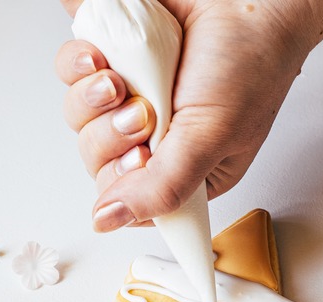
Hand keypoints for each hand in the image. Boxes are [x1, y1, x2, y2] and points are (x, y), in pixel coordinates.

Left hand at [56, 0, 315, 231]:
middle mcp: (153, 138)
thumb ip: (162, 187)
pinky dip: (80, 66)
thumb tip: (109, 221)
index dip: (122, 183)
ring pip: (78, 120)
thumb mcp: (211, 138)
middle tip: (143, 114)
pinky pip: (72, 74)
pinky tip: (102, 58)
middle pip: (97, 162)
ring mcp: (129, 99)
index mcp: (184, 171)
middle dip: (110, 138)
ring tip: (122, 81)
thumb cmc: (250, 63)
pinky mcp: (112, 62)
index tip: (140, 158)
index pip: (130, 202)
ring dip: (92, 101)